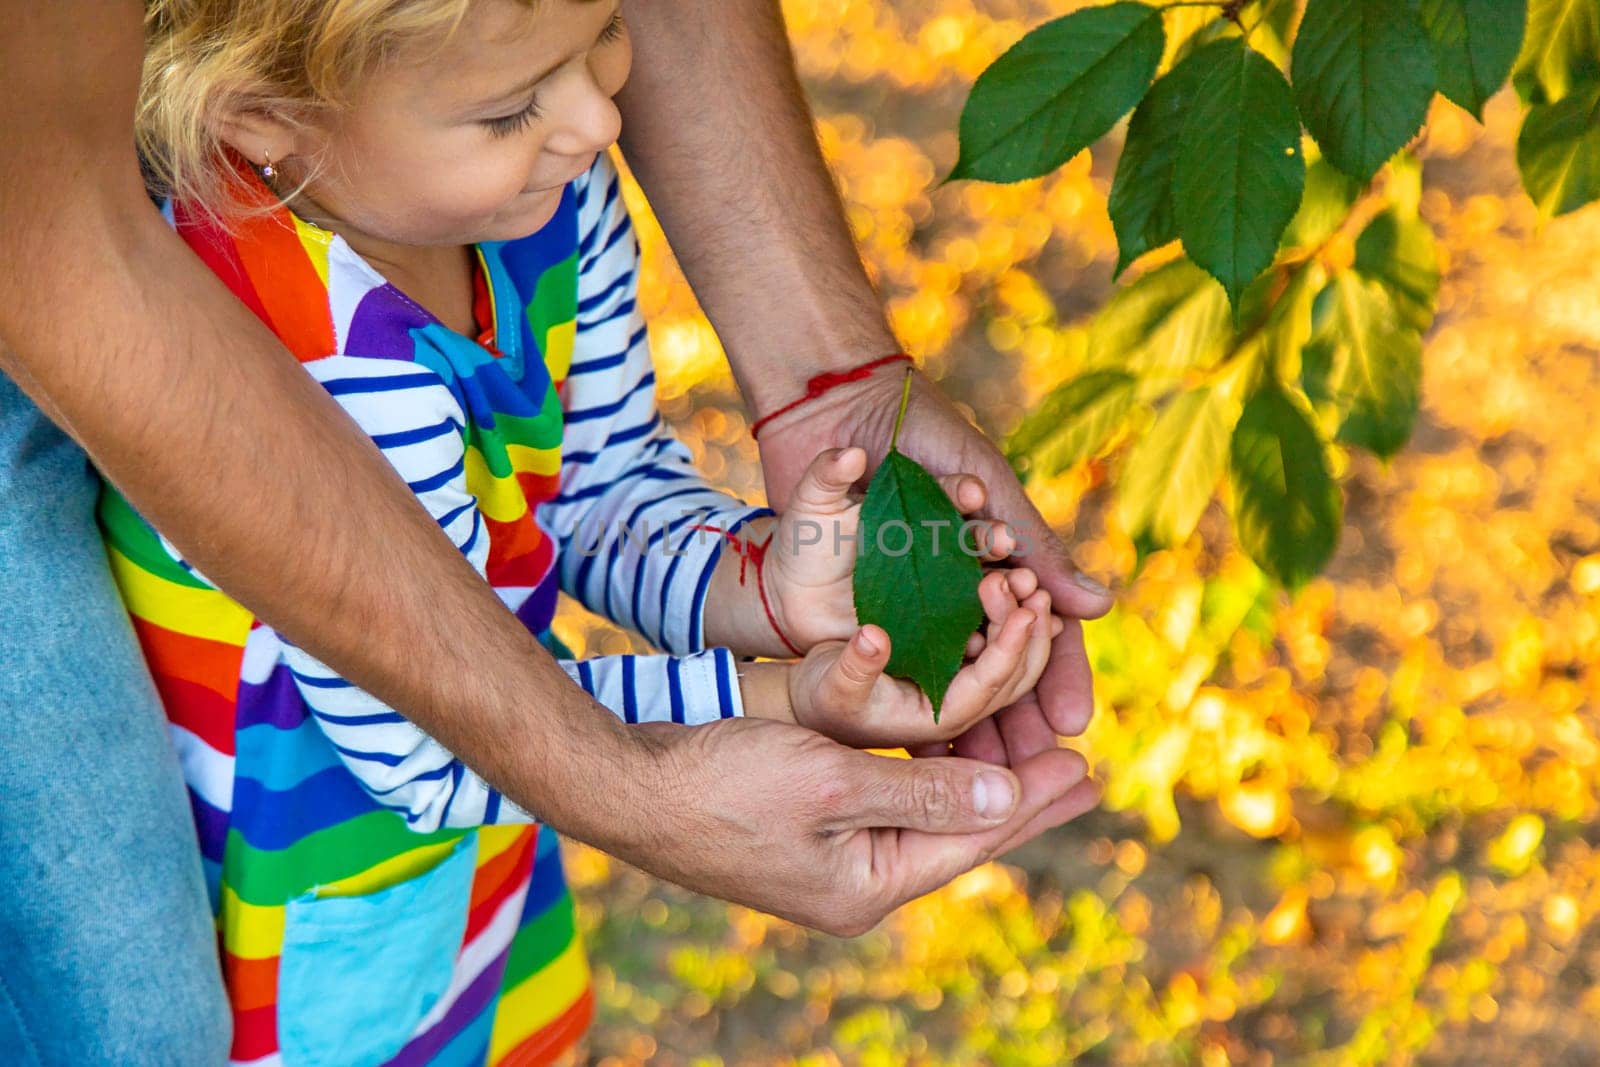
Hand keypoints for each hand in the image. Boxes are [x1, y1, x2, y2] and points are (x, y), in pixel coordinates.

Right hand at [621, 714, 1099, 935]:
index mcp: (865, 886)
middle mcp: (853, 881)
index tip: (1089, 772)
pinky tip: (951, 751)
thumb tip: (1007, 799)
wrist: (628, 784)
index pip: (969, 839)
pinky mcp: (804, 826)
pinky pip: (887, 800)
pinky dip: (926, 772)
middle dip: (1018, 796)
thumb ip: (921, 790)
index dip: (1031, 803)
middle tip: (1083, 770)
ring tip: (1032, 753)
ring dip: (974, 778)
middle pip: (954, 830)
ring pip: (923, 811)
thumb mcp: (830, 785)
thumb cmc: (722, 783)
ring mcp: (827, 857)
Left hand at [756, 364, 1115, 751]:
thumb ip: (1036, 544)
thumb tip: (1098, 608)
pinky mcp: (856, 604)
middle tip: (1026, 764)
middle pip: (992, 668)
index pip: (1035, 632)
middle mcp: (954, 589)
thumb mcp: (986, 485)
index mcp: (993, 560)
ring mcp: (906, 602)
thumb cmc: (921, 432)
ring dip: (964, 721)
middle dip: (1012, 719)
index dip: (1054, 676)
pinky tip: (920, 739)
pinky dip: (906, 697)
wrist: (837, 404)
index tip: (1069, 722)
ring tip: (978, 763)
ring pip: (944, 676)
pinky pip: (888, 662)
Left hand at [760, 446, 1012, 655]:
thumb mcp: (811, 497)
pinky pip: (948, 621)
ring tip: (1009, 586)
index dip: (962, 491)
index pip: (951, 492)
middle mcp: (934, 542)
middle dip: (988, 538)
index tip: (971, 491)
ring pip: (969, 580)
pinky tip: (977, 632)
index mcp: (917, 502)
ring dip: (991, 584)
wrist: (781, 589)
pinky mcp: (919, 621)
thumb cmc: (805, 534)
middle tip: (1002, 539)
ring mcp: (930, 583)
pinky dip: (964, 627)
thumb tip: (848, 455)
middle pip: (971, 538)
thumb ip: (827, 473)